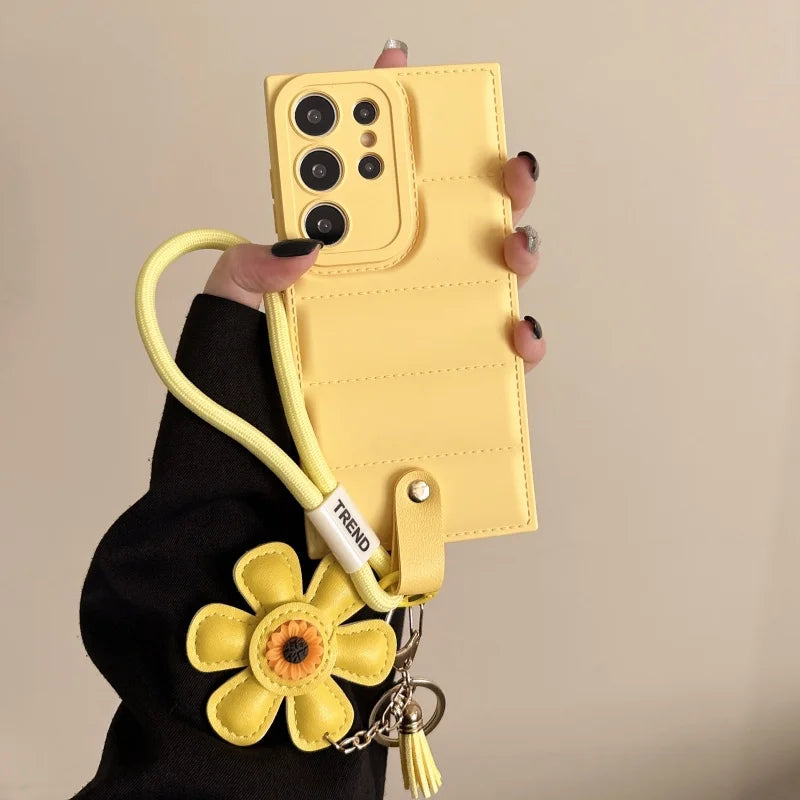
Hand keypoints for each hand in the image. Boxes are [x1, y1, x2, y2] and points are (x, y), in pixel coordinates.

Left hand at [205, 40, 543, 369]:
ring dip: (516, 245)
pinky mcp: (444, 375)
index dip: (381, 115)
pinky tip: (519, 331)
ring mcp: (421, 325)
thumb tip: (301, 243)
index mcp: (339, 251)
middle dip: (482, 172)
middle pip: (449, 212)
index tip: (396, 67)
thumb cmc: (244, 383)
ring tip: (514, 242)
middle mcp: (389, 279)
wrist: (254, 464)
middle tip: (498, 160)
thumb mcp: (232, 309)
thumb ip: (249, 266)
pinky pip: (497, 352)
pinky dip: (522, 340)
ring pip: (488, 272)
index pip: (364, 175)